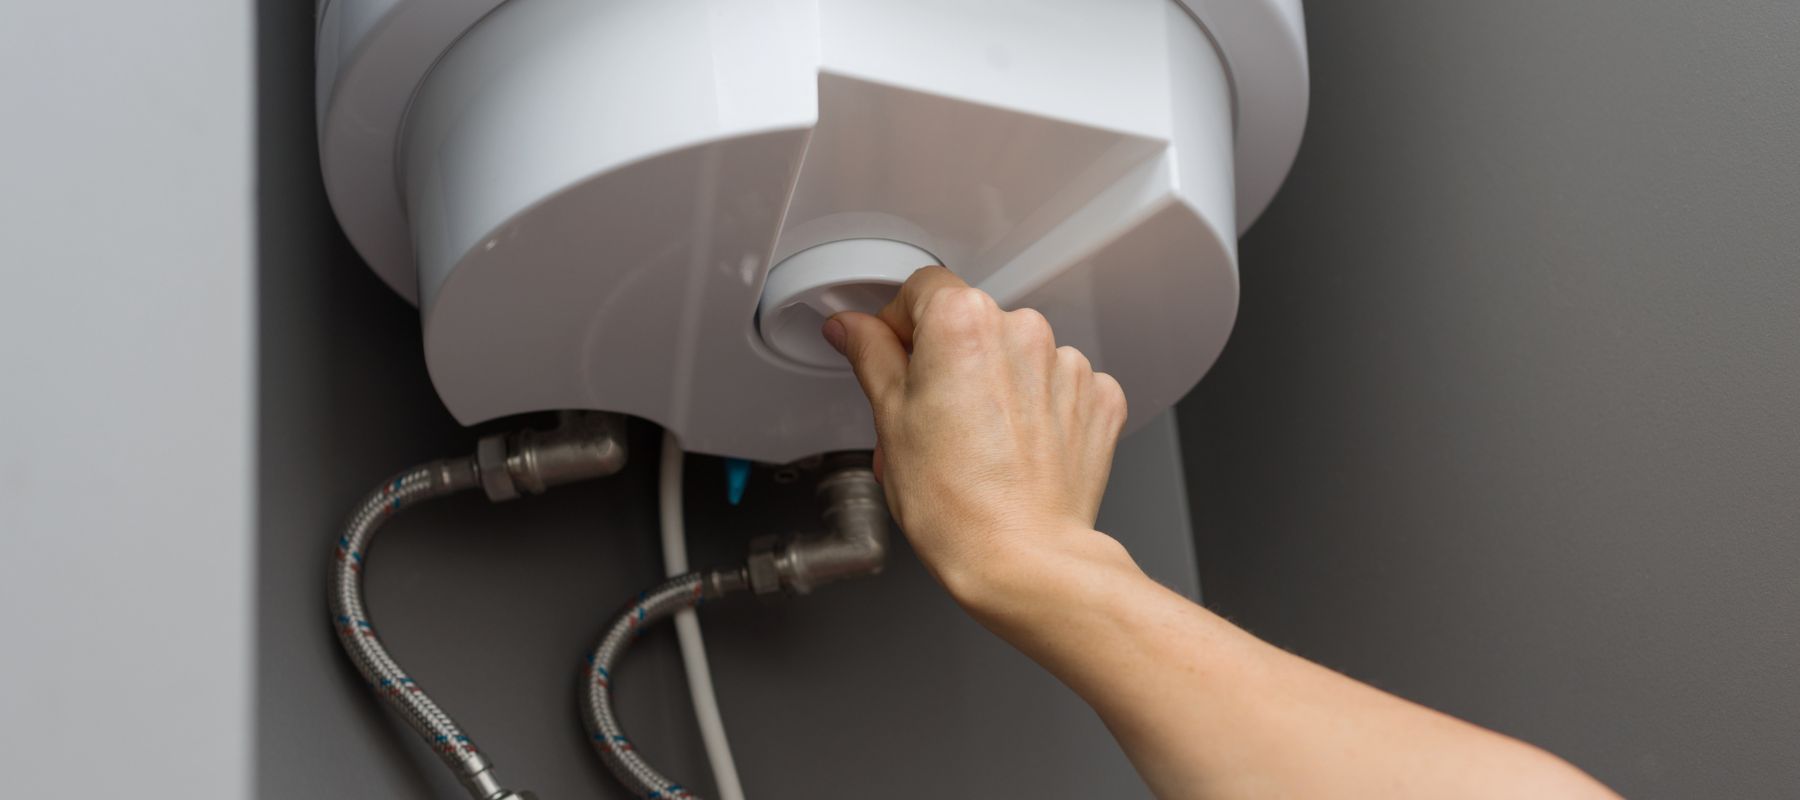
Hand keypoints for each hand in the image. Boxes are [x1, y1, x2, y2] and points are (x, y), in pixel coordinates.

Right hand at [821, 266, 1131, 603]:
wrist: (1022, 558)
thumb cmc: (953, 501)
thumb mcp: (889, 419)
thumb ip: (871, 355)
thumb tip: (851, 327)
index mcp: (962, 322)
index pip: (922, 289)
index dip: (900, 324)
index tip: (894, 357)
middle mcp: (1022, 329)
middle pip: (973, 324)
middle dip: (951, 360)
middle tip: (932, 418)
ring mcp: (1068, 364)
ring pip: (1018, 355)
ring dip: (999, 383)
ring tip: (980, 444)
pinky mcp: (1099, 398)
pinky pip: (1060, 386)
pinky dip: (1041, 408)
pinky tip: (1018, 450)